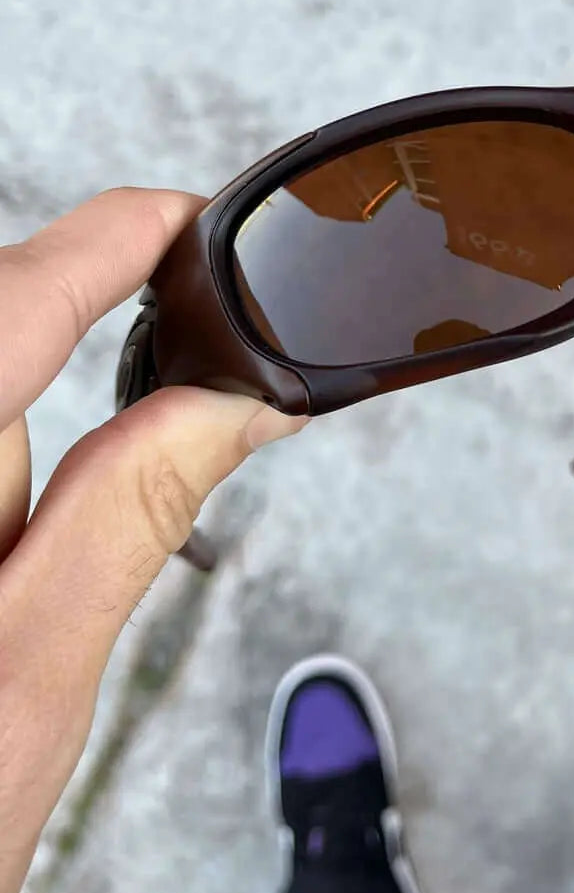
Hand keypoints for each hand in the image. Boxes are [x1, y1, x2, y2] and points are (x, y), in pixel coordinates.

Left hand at [0, 187, 308, 892]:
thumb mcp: (33, 676)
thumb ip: (130, 514)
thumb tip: (231, 403)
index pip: (15, 302)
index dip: (114, 240)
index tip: (189, 216)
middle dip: (81, 350)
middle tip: (164, 405)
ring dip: (34, 434)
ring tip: (53, 546)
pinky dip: (6, 468)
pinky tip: (11, 543)